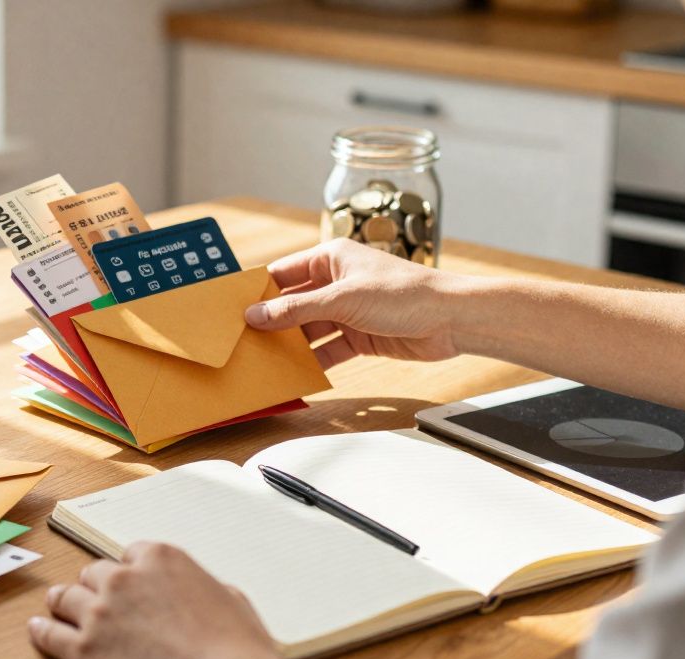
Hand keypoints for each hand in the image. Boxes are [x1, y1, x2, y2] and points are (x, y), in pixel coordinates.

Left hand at [29, 542, 333, 658]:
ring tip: (56, 606)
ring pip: (66, 597)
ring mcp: (99, 613)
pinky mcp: (83, 650)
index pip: (131, 554)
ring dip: (63, 602)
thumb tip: (200, 594)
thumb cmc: (235, 651)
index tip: (127, 581)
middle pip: (95, 573)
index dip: (129, 571)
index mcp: (160, 558)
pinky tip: (38, 629)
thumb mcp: (230, 599)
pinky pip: (50, 634)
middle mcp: (123, 578)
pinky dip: (42, 631)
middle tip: (96, 598)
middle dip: (96, 586)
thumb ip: (202, 587)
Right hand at [244, 239, 465, 369]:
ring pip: (308, 330)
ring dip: (290, 346)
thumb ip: (296, 309)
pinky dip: (313, 362)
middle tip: (242, 341)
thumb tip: (256, 315)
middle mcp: (336, 282)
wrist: (452, 320)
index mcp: (330, 258)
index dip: (258, 290)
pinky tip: (296, 374)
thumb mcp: (342, 299)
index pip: (283, 272)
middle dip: (271, 323)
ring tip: (263, 362)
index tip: (232, 308)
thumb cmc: (405, 294)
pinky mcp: (359, 337)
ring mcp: (347, 311)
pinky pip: (327, 350)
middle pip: (292, 304)